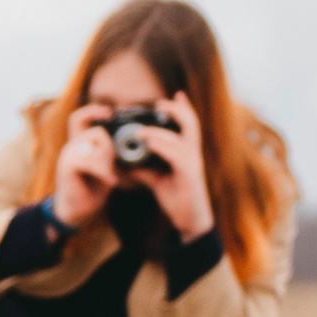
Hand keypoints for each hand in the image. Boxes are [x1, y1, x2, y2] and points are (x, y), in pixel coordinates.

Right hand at [48, 104, 117, 227]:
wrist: (77, 212)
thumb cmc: (92, 189)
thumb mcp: (106, 167)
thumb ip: (111, 153)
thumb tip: (133, 143)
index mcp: (79, 143)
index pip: (79, 117)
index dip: (94, 110)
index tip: (110, 113)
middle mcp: (72, 146)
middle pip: (96, 131)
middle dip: (111, 148)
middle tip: (114, 166)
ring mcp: (68, 155)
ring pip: (94, 144)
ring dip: (108, 161)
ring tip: (111, 177)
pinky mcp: (67, 167)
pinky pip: (90, 160)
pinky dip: (104, 172)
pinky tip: (110, 183)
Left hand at [135, 91, 213, 239]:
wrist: (190, 221)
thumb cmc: (177, 199)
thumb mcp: (157, 181)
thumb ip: (144, 170)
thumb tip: (124, 164)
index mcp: (188, 153)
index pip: (189, 125)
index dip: (184, 109)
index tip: (175, 95)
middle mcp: (193, 155)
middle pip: (191, 124)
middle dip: (178, 110)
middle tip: (160, 103)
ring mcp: (193, 165)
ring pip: (181, 140)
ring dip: (159, 132)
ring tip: (140, 130)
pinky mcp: (189, 176)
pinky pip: (177, 157)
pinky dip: (163, 147)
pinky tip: (149, 143)